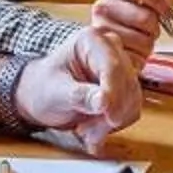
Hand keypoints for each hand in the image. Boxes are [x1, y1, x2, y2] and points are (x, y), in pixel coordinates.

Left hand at [13, 28, 142, 149]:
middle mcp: (111, 49)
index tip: (110, 117)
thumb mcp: (55, 92)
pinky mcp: (125, 88)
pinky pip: (131, 110)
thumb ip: (79, 95)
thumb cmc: (44, 87)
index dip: (114, 93)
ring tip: (84, 131)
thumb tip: (104, 101)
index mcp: (91, 39)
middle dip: (109, 113)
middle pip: (126, 84)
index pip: (112, 67)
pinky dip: (113, 125)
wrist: (41, 96)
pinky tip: (92, 129)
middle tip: (85, 132)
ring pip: (131, 100)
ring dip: (110, 123)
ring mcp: (121, 68)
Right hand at [86, 0, 172, 60]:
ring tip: (140, 39)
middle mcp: (103, 6)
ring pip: (144, 39)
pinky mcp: (106, 50)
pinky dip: (140, 55)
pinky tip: (133, 49)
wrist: (106, 45)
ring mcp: (102, 28)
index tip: (170, 12)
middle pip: (145, 17)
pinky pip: (137, 54)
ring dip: (148, 43)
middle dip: (155, 27)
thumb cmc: (129, 20)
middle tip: (151, 29)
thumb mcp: (144, 3)